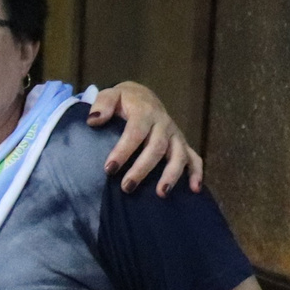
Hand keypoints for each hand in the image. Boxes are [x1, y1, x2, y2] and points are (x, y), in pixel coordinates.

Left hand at [88, 82, 203, 194]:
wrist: (143, 96)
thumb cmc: (124, 101)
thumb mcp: (111, 95)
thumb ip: (102, 105)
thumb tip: (93, 120)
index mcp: (145, 112)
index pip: (135, 133)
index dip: (123, 151)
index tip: (109, 169)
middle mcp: (163, 124)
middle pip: (156, 148)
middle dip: (142, 169)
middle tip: (126, 187)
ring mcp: (174, 135)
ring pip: (178, 155)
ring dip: (171, 175)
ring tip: (161, 193)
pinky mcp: (182, 143)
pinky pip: (194, 158)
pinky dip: (196, 173)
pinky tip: (194, 189)